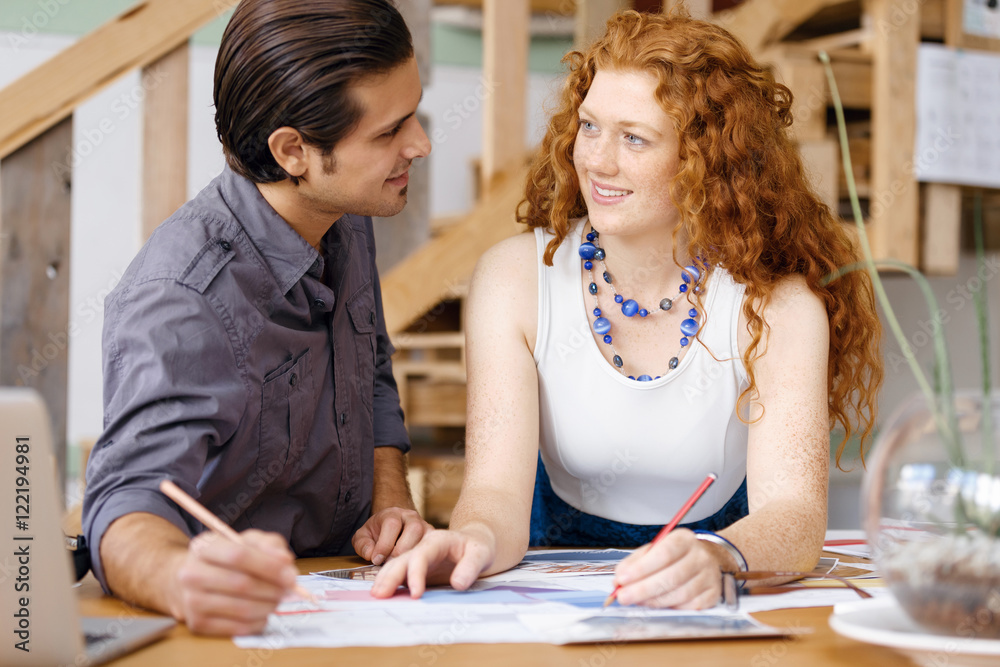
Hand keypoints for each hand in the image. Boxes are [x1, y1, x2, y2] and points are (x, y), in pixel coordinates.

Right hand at [169, 529, 297, 635]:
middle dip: (273, 589)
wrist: (189, 581)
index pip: (239, 555)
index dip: (269, 566)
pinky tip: (263, 613)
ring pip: (242, 608)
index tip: (290, 575)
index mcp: (204, 547)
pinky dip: (258, 622)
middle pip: (241, 584)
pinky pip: (237, 627)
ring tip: (277, 600)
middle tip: (289, 590)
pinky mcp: (198, 624)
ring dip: (268, 606)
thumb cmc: (225, 559)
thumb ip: (269, 545)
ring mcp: (192, 601)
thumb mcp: (246, 541)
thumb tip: (285, 561)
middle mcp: (192, 573)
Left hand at [352, 507, 432, 564]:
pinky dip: (421, 559)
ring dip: (412, 555)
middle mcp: (411, 517)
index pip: (392, 525)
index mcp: (393, 514)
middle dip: (400, 551)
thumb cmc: (378, 532)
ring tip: (400, 566)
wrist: (393, 526)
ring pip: (425, 538)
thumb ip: (362, 544)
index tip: (377, 559)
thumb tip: (371, 554)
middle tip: (390, 564)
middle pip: (414, 529)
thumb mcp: (364, 536)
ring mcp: (424, 526)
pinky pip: (431, 547)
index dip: (384, 544)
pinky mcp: (431, 537)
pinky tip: (410, 567)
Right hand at [370, 529, 493, 598]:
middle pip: (403, 559)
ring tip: (375, 595)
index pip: (421, 555)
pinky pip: (400, 574)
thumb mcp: (481, 553)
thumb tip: (458, 584)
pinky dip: (390, 583)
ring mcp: (418, 558)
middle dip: (391, 576)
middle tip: (380, 595)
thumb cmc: (479, 547)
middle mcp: (423, 547)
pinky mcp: (417, 569)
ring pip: (397, 565)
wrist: (476, 543)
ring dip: (385, 579)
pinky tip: (383, 595)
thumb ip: (471, 567)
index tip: (416, 594)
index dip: (416, 574)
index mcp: (437, 540)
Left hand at [612, 529, 722, 608]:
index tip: (622, 579)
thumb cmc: (675, 556)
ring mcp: (709, 576)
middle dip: (643, 589)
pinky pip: (690, 606)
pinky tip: (658, 605)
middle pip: (671, 576)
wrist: (708, 559)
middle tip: (623, 596)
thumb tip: (618, 580)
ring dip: (654, 600)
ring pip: (680, 593)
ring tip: (637, 601)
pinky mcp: (713, 594)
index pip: (664, 553)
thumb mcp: (654, 550)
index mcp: (684, 539)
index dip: (641, 568)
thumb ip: (635, 563)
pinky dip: (671, 607)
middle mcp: (700, 556)